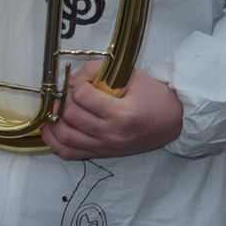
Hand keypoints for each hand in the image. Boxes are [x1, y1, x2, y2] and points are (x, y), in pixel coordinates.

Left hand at [41, 62, 183, 158]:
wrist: (174, 121)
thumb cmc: (155, 96)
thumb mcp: (133, 75)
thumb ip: (101, 71)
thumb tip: (71, 79)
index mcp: (122, 113)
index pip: (84, 97)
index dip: (77, 84)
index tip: (81, 80)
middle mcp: (112, 134)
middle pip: (71, 117)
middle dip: (64, 100)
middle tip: (67, 92)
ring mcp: (106, 147)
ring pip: (65, 137)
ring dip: (54, 120)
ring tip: (55, 108)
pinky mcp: (102, 154)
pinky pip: (69, 153)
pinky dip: (55, 142)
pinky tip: (52, 128)